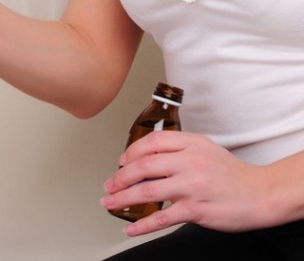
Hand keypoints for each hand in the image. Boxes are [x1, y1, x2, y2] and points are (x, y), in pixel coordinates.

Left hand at [101, 130, 268, 235]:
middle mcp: (189, 162)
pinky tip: (131, 228)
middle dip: (120, 177)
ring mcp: (191, 186)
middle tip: (109, 185)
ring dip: (122, 198)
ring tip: (110, 203)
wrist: (261, 193)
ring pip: (146, 191)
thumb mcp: (205, 149)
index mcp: (191, 144)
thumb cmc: (230, 173)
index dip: (131, 152)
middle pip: (143, 166)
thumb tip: (144, 160)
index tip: (121, 162)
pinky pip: (161, 217)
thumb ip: (177, 150)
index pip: (152, 142)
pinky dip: (142, 224)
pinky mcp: (195, 209)